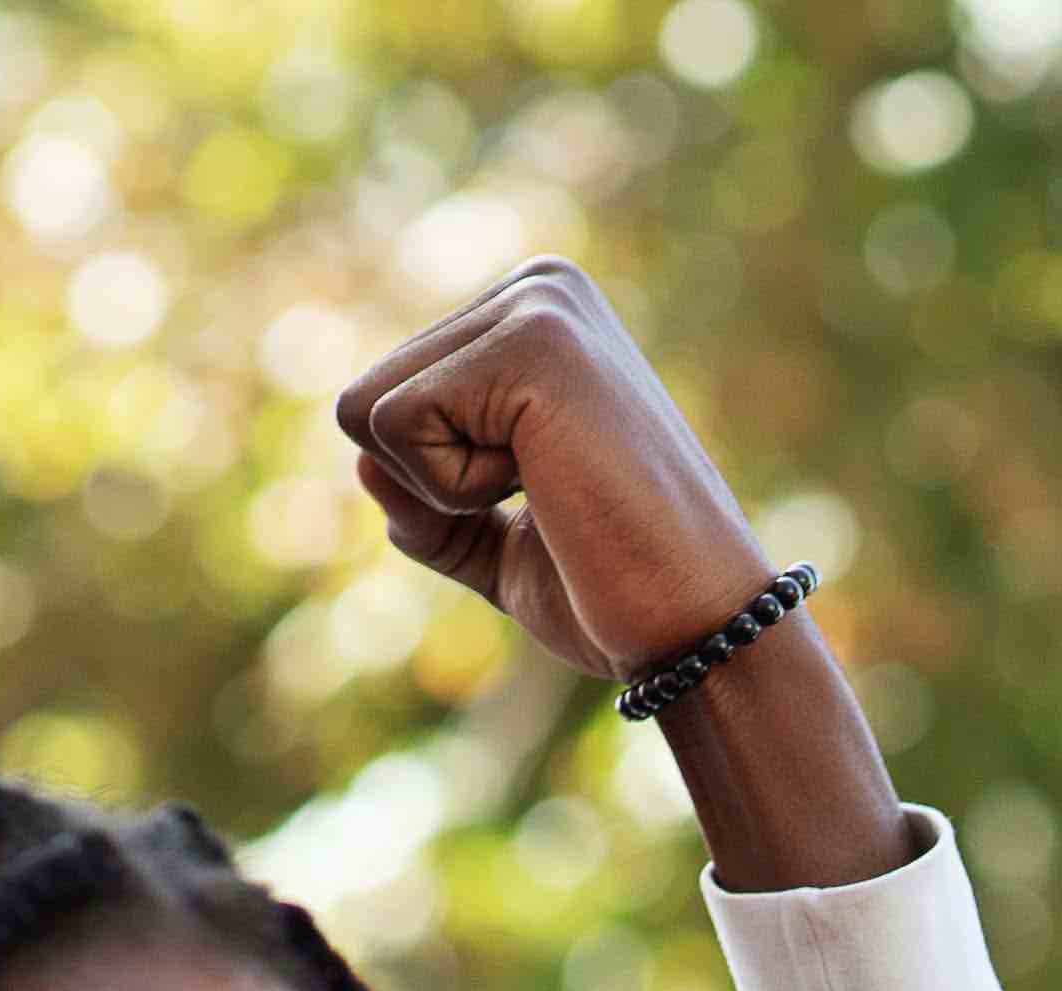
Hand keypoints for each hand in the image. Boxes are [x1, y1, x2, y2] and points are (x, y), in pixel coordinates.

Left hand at [339, 259, 789, 683]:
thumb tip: (361, 466)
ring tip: (551, 493)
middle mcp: (537, 289)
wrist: (700, 630)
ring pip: (366, 409)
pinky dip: (453, 489)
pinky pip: (395, 424)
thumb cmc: (617, 592)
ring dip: (442, 488)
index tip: (549, 503)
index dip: (441, 488)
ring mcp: (537, 306)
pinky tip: (549, 488)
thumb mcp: (501, 546)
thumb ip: (427, 507)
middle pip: (365, 397)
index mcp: (536, 320)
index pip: (392, 399)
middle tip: (549, 506)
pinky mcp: (531, 341)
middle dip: (431, 486)